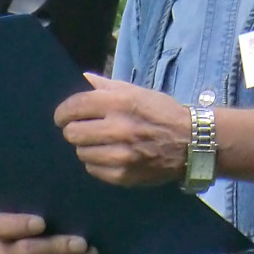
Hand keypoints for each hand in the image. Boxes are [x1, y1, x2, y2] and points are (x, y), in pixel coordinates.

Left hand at [54, 73, 190, 186]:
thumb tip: (84, 79)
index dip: (63, 112)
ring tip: (101, 143)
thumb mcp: (138, 92)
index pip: (75, 106)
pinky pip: (93, 169)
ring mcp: (120, 154)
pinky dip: (97, 162)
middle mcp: (117, 128)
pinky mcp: (123, 175)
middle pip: (72, 132)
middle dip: (74, 130)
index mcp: (119, 102)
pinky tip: (110, 155)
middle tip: (84, 130)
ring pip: (81, 152)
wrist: (191, 142)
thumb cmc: (162, 112)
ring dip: (87, 146)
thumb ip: (108, 86)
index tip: (62, 117)